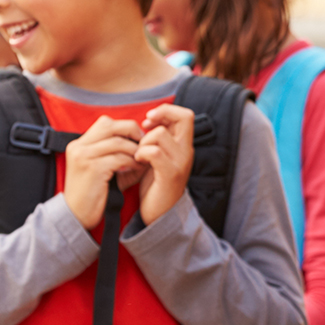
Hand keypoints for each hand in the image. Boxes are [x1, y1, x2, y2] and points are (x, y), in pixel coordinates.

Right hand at [63, 116, 143, 229]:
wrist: (77, 215)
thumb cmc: (94, 193)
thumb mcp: (105, 169)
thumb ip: (121, 154)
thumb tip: (146, 145)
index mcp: (80, 144)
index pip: (105, 123)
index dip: (126, 128)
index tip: (139, 139)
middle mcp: (79, 146)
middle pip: (111, 126)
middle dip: (132, 132)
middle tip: (145, 144)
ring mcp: (84, 156)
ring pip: (118, 142)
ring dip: (135, 150)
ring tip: (142, 159)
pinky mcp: (92, 168)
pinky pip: (119, 158)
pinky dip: (132, 161)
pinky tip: (136, 167)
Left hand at [135, 104, 193, 224]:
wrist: (160, 214)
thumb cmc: (156, 184)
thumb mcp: (160, 157)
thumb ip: (160, 140)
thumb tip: (150, 119)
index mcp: (184, 146)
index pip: (185, 115)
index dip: (167, 110)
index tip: (150, 119)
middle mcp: (186, 151)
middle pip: (183, 117)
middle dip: (161, 114)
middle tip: (144, 124)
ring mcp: (180, 163)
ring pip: (160, 134)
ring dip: (143, 140)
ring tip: (138, 153)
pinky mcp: (170, 174)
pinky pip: (154, 152)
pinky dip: (142, 153)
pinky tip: (137, 161)